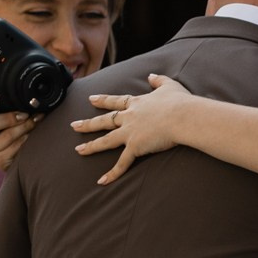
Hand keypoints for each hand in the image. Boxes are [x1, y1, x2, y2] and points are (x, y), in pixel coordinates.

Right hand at [0, 93, 41, 172]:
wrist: (9, 154)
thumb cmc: (4, 130)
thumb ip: (1, 107)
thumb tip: (19, 96)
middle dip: (9, 117)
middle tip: (24, 113)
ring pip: (6, 136)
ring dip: (24, 127)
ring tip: (35, 120)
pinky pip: (15, 149)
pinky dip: (27, 139)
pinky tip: (33, 134)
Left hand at [72, 74, 197, 184]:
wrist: (183, 116)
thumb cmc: (180, 102)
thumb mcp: (169, 86)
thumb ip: (159, 80)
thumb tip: (151, 76)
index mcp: (137, 103)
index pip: (116, 102)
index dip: (103, 101)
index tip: (91, 99)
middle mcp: (129, 117)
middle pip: (105, 121)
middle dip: (88, 124)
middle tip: (74, 125)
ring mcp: (130, 132)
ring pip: (106, 141)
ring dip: (91, 146)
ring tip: (78, 150)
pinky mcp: (135, 146)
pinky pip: (122, 163)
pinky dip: (112, 173)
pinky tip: (101, 181)